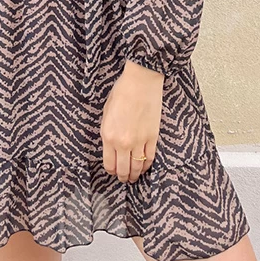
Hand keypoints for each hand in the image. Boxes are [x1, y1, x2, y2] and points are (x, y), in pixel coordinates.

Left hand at [100, 60, 163, 183]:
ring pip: (137, 167)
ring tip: (134, 177)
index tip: (113, 172)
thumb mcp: (106, 112)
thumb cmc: (122, 92)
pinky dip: (147, 165)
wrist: (141, 81)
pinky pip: (150, 158)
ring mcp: (139, 141)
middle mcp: (123, 142)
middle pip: (123, 169)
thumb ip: (108, 131)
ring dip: (135, 175)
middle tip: (124, 179)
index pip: (109, 164)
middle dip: (123, 177)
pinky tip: (144, 166)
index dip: (111, 171)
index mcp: (108, 135)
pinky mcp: (153, 138)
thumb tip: (111, 145)